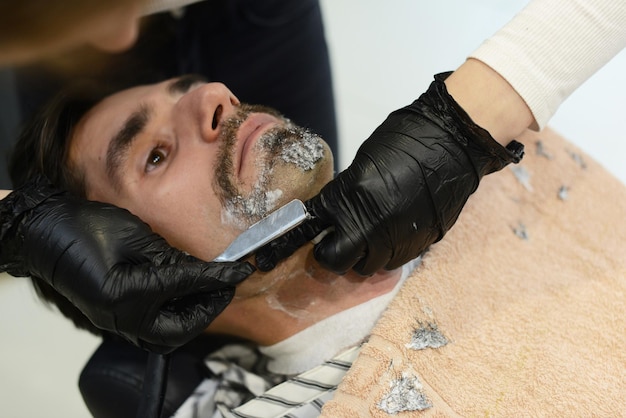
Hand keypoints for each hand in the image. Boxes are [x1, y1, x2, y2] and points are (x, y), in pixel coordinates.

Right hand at [0, 177, 253, 352]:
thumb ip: (175, 258)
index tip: (242, 270)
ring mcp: (115, 323)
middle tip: (226, 286)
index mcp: (129, 295)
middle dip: (209, 309)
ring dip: (192, 317)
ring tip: (210, 291)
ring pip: (166, 336)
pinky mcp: (114, 318)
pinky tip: (185, 295)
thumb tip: (207, 269)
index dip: (220, 278)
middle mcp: (123, 318)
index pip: (190, 287)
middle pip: (181, 330)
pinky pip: (151, 329)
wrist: (44, 233)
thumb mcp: (137, 237)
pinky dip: (173, 316)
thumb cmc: (86, 227)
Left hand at [257, 72, 523, 274]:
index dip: (305, 232)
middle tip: (334, 242)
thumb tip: (335, 212)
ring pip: (366, 267)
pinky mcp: (419, 244)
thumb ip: (347, 192)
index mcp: (350, 197)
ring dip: (361, 256)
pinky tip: (389, 236)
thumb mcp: (364, 163)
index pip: (315, 225)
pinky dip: (386, 254)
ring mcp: (396, 238)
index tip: (302, 235)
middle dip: (331, 254)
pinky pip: (393, 262)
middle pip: (337, 260)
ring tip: (365, 238)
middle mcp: (371, 225)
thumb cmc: (406, 140)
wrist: (453, 141)